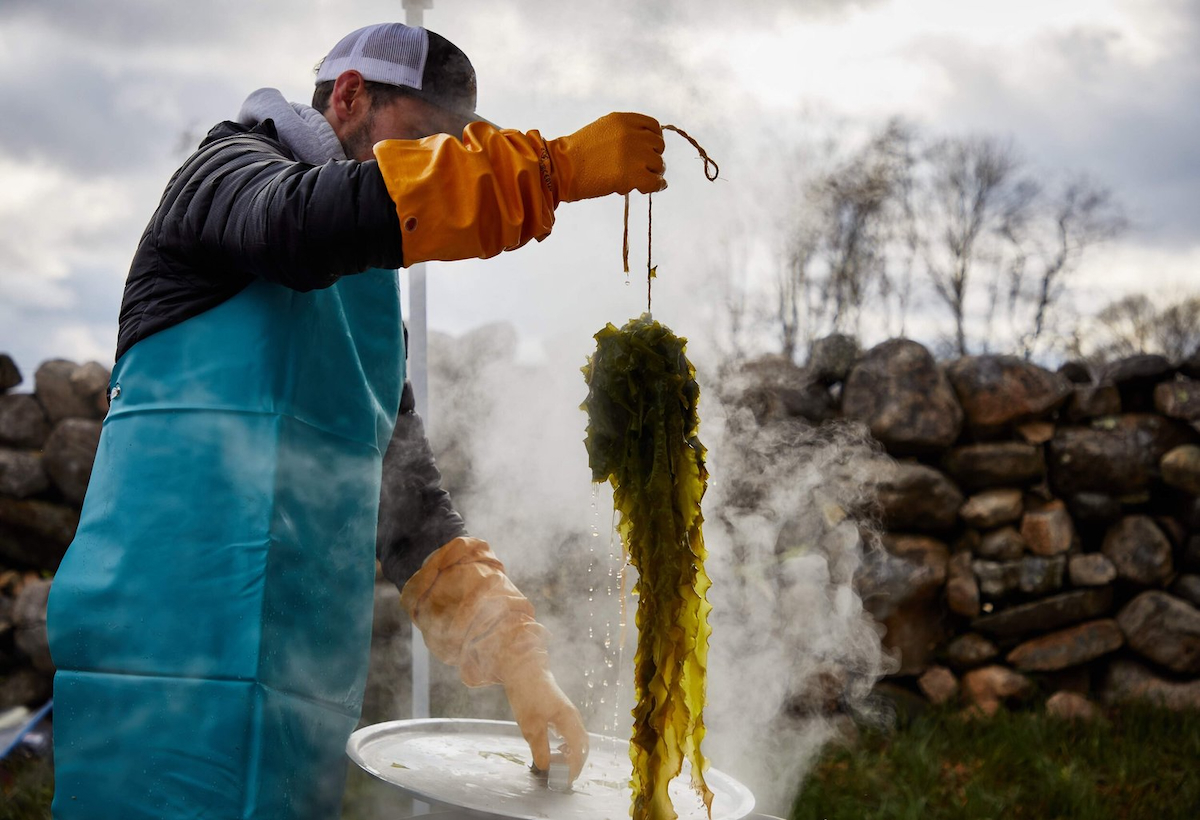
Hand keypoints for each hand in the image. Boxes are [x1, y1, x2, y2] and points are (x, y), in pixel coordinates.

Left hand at [503, 666, 589, 781]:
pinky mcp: (560, 709)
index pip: (579, 750)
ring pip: (576, 738)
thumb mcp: (531, 726)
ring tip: (557, 765)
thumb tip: (546, 767)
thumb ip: (540, 748)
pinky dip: (566, 744)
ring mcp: (568, 712)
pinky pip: (570, 731)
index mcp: (569, 721)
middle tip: (563, 777)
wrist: (523, 668)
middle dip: (575, 762)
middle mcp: (573, 717)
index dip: (574, 767)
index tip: (565, 781)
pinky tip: (554, 748)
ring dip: (570, 753)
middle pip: (582, 744)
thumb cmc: (528, 695)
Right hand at [546, 112, 666, 202]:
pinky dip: (655, 186)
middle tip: (641, 168)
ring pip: (659, 165)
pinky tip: (646, 189)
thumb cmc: (577, 153)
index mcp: (624, 120)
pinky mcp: (633, 175)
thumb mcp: (602, 129)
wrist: (562, 169)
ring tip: (638, 180)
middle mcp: (632, 134)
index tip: (648, 150)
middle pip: (658, 146)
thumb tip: (645, 148)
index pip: (654, 127)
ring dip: (652, 173)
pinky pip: (656, 182)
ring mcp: (634, 154)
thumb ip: (625, 133)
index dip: (654, 140)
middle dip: (652, 157)